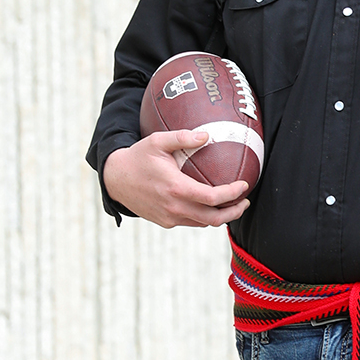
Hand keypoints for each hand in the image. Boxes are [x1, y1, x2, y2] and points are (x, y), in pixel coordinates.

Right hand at [102, 129, 250, 228]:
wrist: (115, 179)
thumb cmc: (138, 157)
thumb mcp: (157, 141)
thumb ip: (182, 137)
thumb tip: (207, 135)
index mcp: (175, 188)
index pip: (212, 198)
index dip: (232, 194)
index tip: (244, 185)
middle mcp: (173, 207)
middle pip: (212, 218)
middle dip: (233, 212)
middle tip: (245, 202)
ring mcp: (169, 217)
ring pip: (202, 223)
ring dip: (220, 216)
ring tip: (232, 204)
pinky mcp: (164, 221)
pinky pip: (191, 222)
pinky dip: (204, 217)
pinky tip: (210, 205)